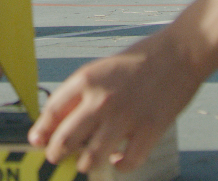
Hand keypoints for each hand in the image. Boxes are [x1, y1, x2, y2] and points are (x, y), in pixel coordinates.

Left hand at [28, 32, 200, 173]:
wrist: (180, 52)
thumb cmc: (139, 61)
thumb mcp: (102, 70)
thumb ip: (81, 94)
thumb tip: (58, 122)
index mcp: (86, 79)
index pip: (52, 112)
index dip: (41, 131)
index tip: (37, 142)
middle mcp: (101, 99)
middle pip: (65, 139)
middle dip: (56, 154)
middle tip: (56, 158)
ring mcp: (125, 116)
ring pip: (92, 157)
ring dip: (86, 164)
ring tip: (86, 163)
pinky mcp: (149, 130)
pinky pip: (127, 161)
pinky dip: (120, 166)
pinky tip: (118, 160)